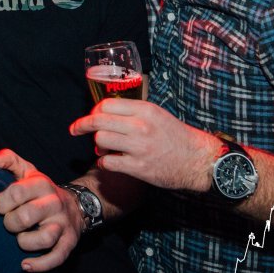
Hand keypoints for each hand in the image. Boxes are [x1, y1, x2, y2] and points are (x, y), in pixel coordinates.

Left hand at [0, 149, 81, 272]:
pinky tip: (25, 265)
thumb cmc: (41, 190)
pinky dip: (40, 264)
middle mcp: (54, 203)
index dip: (1, 203)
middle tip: (9, 224)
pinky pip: (57, 257)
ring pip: (44, 238)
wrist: (76, 205)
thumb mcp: (26, 170)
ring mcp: (62, 224)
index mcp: (41, 184)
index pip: (15, 193)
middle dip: (10, 224)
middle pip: (26, 217)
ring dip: (25, 242)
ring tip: (19, 239)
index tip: (0, 206)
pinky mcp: (69, 242)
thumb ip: (8, 159)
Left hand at [70, 99, 219, 191]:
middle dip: (82, 125)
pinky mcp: (139, 168)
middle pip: (98, 121)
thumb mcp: (157, 114)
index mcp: (144, 109)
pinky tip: (110, 162)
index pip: (106, 104)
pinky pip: (108, 163)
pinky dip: (104, 163)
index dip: (93, 111)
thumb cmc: (176, 136)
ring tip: (103, 150)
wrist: (198, 160)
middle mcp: (140, 126)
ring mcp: (139, 147)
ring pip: (101, 141)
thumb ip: (134, 111)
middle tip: (75, 130)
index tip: (89, 117)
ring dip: (97, 146)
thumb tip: (107, 111)